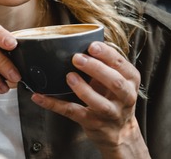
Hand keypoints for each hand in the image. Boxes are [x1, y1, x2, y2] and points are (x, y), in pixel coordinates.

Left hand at [31, 41, 149, 157]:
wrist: (120, 131)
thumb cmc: (114, 97)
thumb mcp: (117, 78)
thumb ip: (105, 63)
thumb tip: (80, 40)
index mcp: (131, 80)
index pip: (121, 64)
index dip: (107, 54)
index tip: (92, 45)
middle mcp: (125, 97)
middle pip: (115, 82)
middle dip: (96, 69)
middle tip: (77, 57)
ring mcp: (110, 113)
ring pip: (99, 102)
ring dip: (83, 89)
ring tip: (69, 76)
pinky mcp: (93, 123)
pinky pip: (73, 113)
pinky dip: (54, 105)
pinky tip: (39, 97)